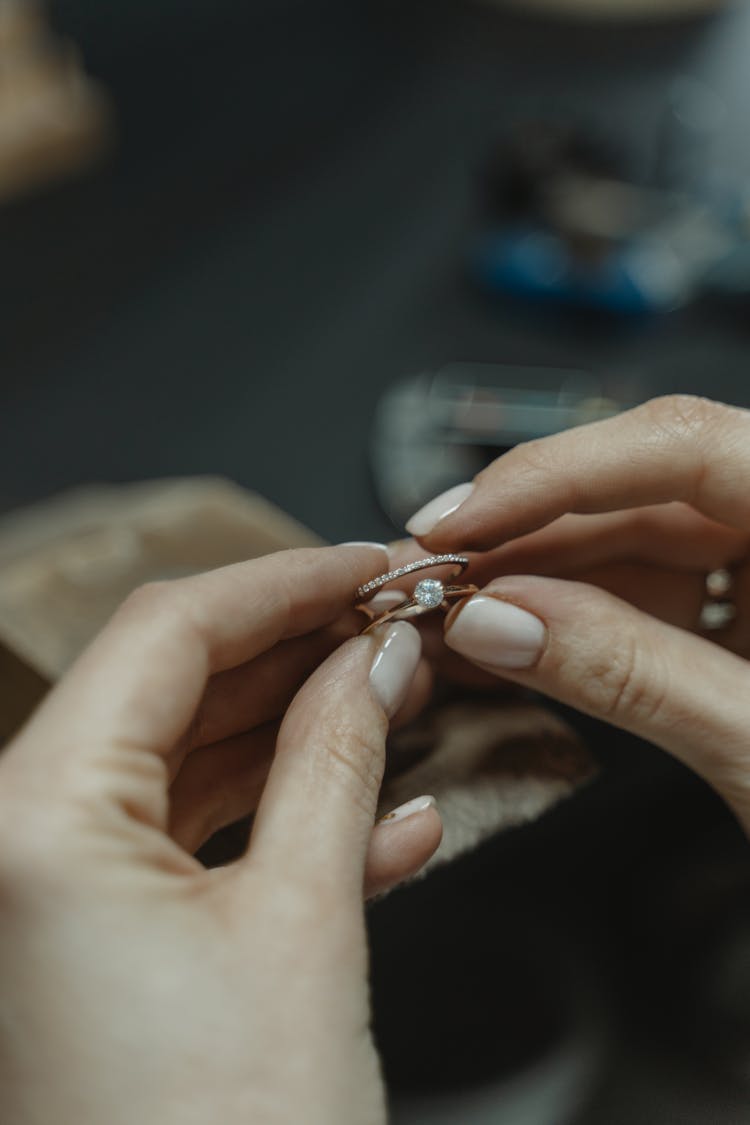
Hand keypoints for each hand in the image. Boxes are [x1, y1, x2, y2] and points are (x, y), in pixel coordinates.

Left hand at [0, 545, 439, 1124]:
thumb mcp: (305, 930)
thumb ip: (339, 765)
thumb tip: (380, 661)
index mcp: (34, 825)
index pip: (165, 633)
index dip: (281, 582)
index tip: (364, 565)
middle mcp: (16, 850)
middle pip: (169, 689)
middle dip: (293, 653)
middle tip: (391, 627)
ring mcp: (49, 900)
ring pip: (182, 765)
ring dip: (295, 734)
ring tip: (396, 703)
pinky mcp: (92, 948)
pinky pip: (187, 847)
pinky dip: (278, 823)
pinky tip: (379, 820)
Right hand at [403, 395, 749, 832]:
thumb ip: (633, 675)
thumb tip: (503, 619)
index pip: (690, 447)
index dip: (557, 475)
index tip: (461, 520)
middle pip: (647, 490)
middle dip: (527, 531)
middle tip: (432, 572)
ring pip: (635, 540)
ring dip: (535, 575)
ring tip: (452, 610)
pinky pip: (650, 593)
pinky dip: (573, 617)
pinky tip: (507, 635)